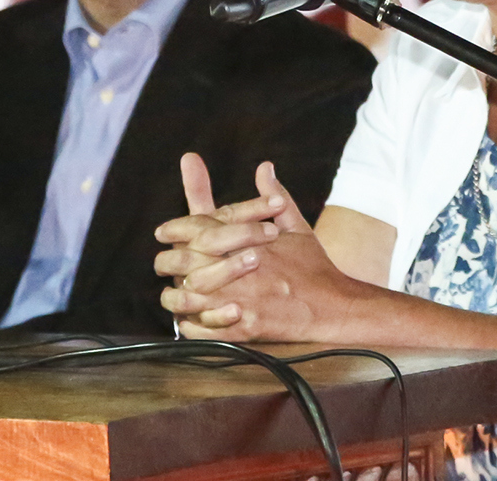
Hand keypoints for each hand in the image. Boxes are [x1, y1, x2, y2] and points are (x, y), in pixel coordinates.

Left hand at [155, 157, 365, 341]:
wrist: (335, 306)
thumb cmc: (315, 266)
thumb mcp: (298, 227)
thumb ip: (275, 198)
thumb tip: (264, 167)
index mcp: (250, 241)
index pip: (201, 228)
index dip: (177, 228)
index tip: (163, 231)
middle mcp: (242, 269)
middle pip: (188, 260)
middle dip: (168, 260)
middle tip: (161, 262)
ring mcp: (242, 300)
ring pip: (190, 297)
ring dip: (174, 294)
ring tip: (170, 292)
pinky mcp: (246, 328)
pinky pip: (205, 329)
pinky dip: (190, 325)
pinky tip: (186, 320)